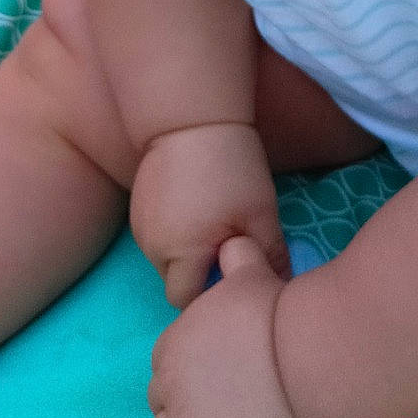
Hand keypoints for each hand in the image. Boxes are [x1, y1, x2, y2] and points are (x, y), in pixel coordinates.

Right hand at [130, 122, 289, 307]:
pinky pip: (156, 234)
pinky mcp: (136, 206)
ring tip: (211, 218)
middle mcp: (152, 248)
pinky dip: (174, 229)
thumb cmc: (230, 168)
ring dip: (185, 250)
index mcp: (182, 256)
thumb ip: (270, 254)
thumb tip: (280, 284)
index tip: (233, 270)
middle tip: (227, 242)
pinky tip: (194, 203)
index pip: (186, 300)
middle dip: (198, 272)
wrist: (191, 117)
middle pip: (174, 280)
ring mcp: (140, 226)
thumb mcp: (260, 213)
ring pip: (165, 257)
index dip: (210, 293)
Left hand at [147, 235, 305, 417]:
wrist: (299, 357)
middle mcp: (169, 387)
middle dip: (182, 406)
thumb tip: (234, 243)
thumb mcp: (250, 272)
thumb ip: (236, 257)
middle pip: (159, 404)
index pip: (163, 365)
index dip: (187, 371)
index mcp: (172, 345)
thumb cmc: (274, 311)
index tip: (215, 373)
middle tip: (220, 406)